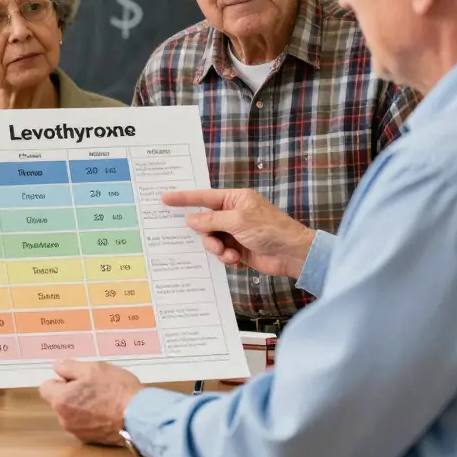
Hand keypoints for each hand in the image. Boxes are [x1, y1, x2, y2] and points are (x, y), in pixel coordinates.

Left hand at [38, 360, 143, 445]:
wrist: (139, 415)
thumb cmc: (116, 390)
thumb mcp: (93, 368)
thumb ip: (70, 367)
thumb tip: (57, 366)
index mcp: (61, 400)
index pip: (46, 387)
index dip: (60, 380)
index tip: (75, 378)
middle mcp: (65, 419)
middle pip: (60, 401)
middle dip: (71, 393)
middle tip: (93, 386)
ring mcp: (77, 432)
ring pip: (72, 413)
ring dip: (82, 406)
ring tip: (103, 399)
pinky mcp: (91, 440)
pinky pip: (84, 425)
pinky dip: (92, 418)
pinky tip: (107, 411)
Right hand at [162, 188, 314, 278]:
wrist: (292, 254)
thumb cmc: (270, 230)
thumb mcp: (238, 221)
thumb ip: (211, 220)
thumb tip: (191, 220)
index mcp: (234, 199)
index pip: (203, 197)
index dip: (183, 198)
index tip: (164, 198)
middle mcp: (233, 214)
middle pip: (205, 222)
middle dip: (207, 235)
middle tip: (214, 244)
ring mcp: (235, 232)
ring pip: (211, 239)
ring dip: (217, 249)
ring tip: (229, 254)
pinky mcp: (238, 249)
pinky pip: (220, 252)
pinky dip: (225, 257)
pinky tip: (236, 260)